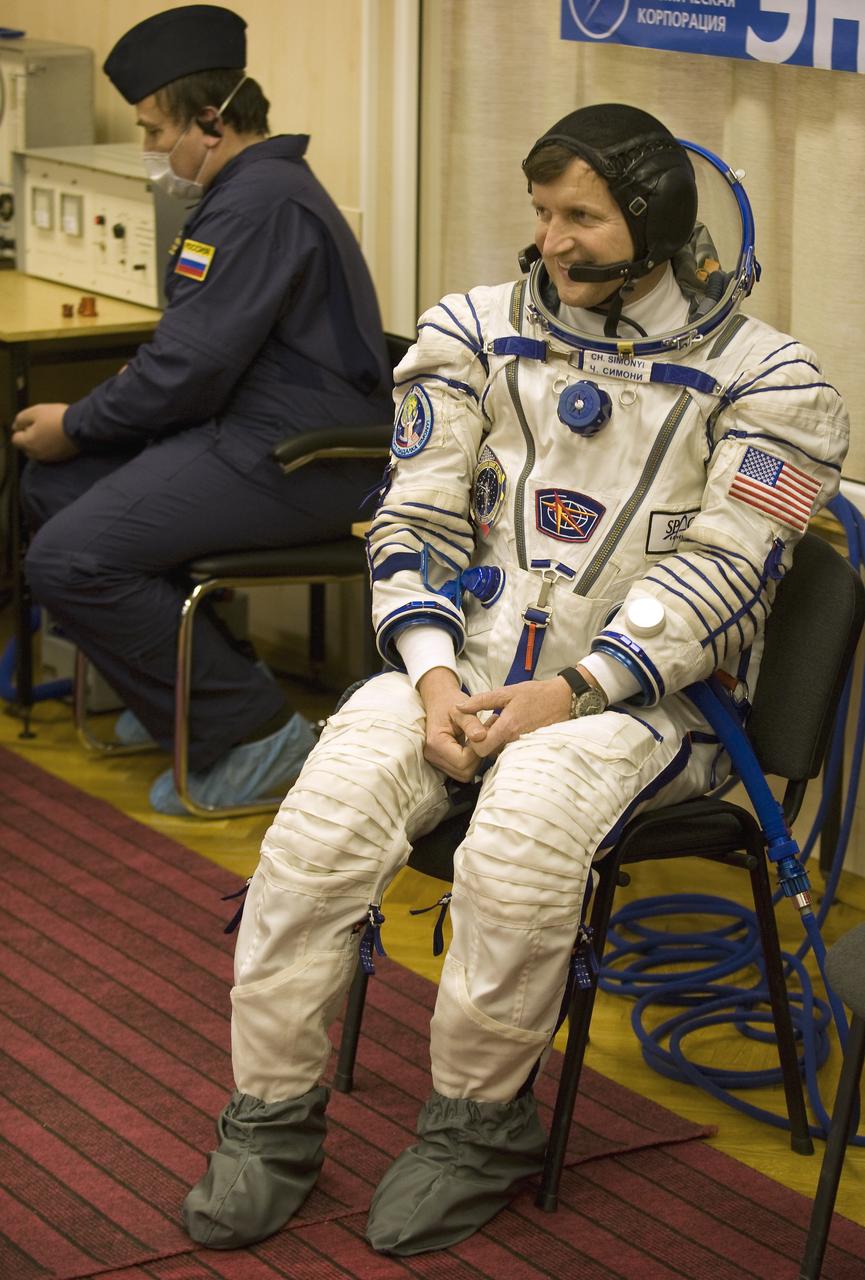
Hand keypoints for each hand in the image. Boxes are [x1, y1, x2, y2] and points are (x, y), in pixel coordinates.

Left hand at [10, 403, 76, 461]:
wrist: (80, 427)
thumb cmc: (56, 417)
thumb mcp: (35, 411)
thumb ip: (21, 419)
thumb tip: (16, 427)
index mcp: (28, 443)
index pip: (16, 439)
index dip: (22, 429)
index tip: (32, 422)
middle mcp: (36, 454)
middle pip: (26, 447)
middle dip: (30, 438)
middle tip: (41, 427)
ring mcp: (49, 458)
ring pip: (38, 452)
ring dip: (40, 444)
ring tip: (51, 433)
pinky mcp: (61, 459)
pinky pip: (50, 454)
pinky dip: (51, 448)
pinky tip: (59, 438)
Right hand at [418, 666, 483, 781]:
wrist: (437, 700)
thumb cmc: (449, 702)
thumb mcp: (462, 709)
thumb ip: (472, 723)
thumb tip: (481, 737)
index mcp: (436, 743)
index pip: (463, 762)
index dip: (477, 752)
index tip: (482, 735)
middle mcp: (432, 756)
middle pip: (464, 772)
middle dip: (477, 758)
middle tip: (482, 738)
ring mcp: (435, 760)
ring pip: (463, 774)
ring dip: (474, 760)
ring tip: (477, 741)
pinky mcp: (440, 762)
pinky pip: (460, 770)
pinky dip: (469, 761)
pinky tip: (471, 746)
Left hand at [450, 676, 574, 758]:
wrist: (563, 700)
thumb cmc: (535, 694)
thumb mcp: (506, 692)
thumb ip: (480, 701)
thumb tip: (459, 707)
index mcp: (508, 727)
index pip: (480, 749)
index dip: (473, 742)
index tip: (477, 729)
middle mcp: (515, 742)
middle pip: (488, 753)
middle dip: (484, 741)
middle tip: (491, 723)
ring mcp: (523, 747)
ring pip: (499, 753)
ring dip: (496, 741)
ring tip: (503, 723)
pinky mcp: (529, 749)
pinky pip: (511, 751)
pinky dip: (507, 742)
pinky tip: (512, 729)